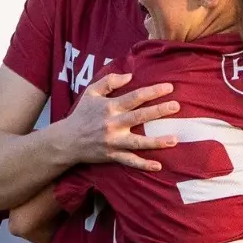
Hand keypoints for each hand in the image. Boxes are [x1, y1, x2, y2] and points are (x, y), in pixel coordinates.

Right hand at [52, 72, 179, 171]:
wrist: (66, 140)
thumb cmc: (81, 114)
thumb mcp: (91, 92)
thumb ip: (109, 81)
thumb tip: (130, 75)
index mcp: (110, 107)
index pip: (135, 97)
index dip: (152, 91)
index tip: (169, 87)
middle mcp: (113, 124)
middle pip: (140, 117)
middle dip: (159, 111)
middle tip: (176, 106)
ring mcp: (113, 141)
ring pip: (138, 142)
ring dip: (156, 141)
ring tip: (174, 139)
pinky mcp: (112, 155)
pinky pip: (130, 161)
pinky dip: (143, 164)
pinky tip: (158, 166)